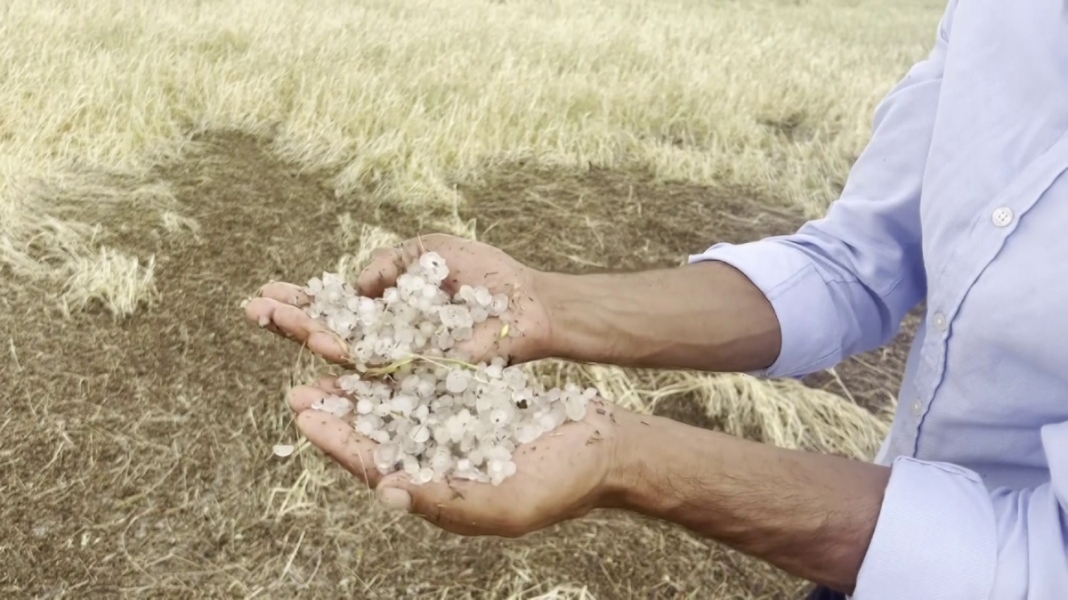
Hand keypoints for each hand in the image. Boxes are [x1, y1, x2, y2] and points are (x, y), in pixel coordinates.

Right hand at [244, 233, 552, 366]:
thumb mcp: (429, 250)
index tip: (265, 291)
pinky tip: (327, 347)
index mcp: (386, 310)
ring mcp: (402, 362)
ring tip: (275, 320)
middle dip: (290, 319)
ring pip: (346, 355)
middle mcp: (387, 340)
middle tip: (250, 307)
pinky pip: (381, 374)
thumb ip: (388, 262)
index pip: (334, 308)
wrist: (528, 303)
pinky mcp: (422, 378)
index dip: (300, 302)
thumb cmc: (486, 276)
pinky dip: (352, 361)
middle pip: (328, 333)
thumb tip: (354, 286)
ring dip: (310, 334)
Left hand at [288, 376, 626, 536]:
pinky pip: (425, 382)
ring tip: (327, 359)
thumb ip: (446, 498)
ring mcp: (451, 430)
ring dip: (359, 385)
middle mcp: (436, 460)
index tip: (306, 414)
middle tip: (297, 387)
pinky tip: (379, 345)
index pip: (376, 466)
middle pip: (375, 435)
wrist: (605, 449)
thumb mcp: (507, 501)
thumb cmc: (564, 484)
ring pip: (394, 405)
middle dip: (336, 412)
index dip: (338, 441)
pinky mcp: (468, 402)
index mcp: (437, 491)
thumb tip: (388, 490)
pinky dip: (399, 365)